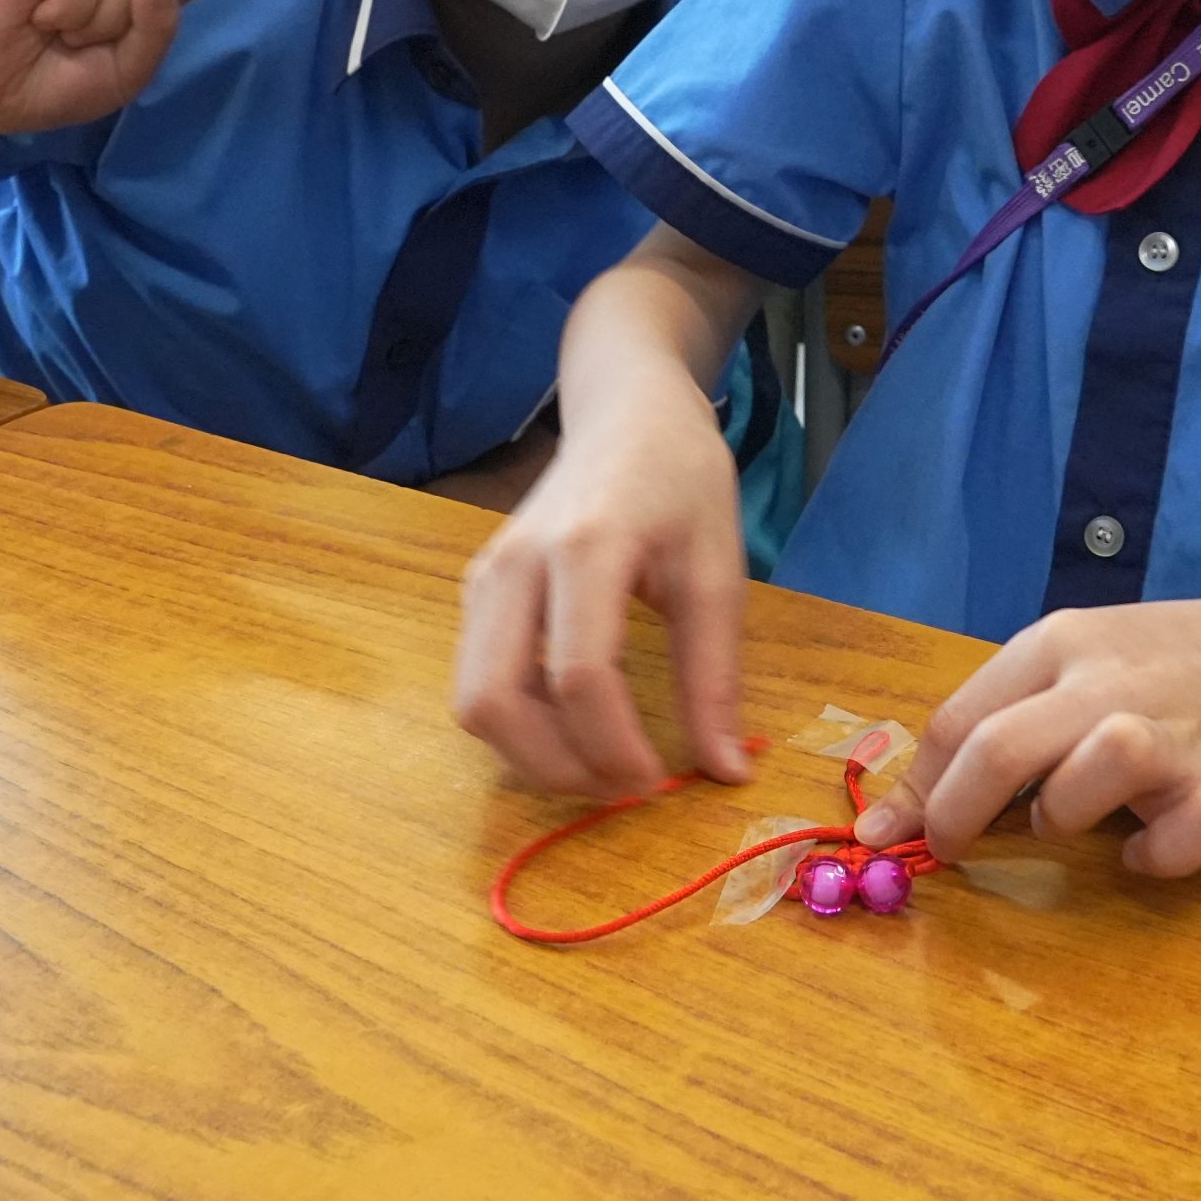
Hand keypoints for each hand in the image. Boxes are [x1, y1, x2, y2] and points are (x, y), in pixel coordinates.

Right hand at [451, 391, 750, 797]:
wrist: (626, 413)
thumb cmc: (681, 480)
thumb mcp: (719, 570)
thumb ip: (716, 676)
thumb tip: (728, 773)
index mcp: (586, 547)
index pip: (583, 676)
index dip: (616, 749)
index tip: (659, 785)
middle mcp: (516, 564)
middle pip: (496, 701)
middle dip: (556, 768)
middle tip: (621, 788)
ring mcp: (484, 577)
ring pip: (473, 701)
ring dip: (530, 754)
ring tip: (599, 766)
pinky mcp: (474, 591)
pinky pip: (476, 679)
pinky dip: (518, 724)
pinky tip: (574, 726)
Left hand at [852, 557, 1200, 877]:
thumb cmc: (1163, 661)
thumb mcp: (1076, 656)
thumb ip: (996, 717)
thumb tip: (898, 811)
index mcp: (1062, 643)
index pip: (959, 722)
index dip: (916, 789)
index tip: (891, 833)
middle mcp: (1112, 686)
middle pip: (996, 754)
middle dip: (951, 817)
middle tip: (947, 849)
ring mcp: (1172, 745)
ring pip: (1069, 799)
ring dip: (1056, 820)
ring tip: (1078, 812)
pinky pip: (1153, 857)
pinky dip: (1143, 858)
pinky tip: (1156, 830)